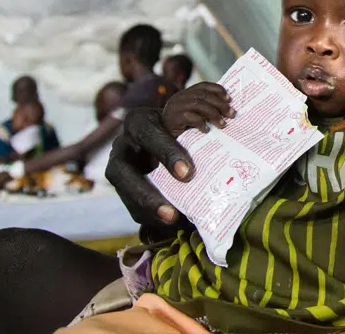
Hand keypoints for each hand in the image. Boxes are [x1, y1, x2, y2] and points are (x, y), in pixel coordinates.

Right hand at [103, 96, 222, 228]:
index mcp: (140, 122)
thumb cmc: (180, 126)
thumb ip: (194, 135)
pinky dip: (150, 216)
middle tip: (172, 214)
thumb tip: (225, 158)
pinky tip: (171, 223)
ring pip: (123, 193)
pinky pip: (131, 207)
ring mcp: (119, 167)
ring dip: (147, 211)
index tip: (187, 173)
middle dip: (145, 194)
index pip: (148, 133)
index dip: (166, 153)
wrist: (163, 132)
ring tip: (172, 223)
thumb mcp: (184, 123)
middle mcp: (123, 144)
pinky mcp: (123, 188)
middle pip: (121, 169)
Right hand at [159, 83, 233, 136]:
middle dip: (220, 104)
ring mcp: (175, 107)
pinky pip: (191, 117)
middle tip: (231, 114)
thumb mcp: (193, 114)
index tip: (229, 99)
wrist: (161, 136)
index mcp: (186, 93)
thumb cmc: (181, 126)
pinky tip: (207, 130)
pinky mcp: (173, 118)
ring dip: (214, 114)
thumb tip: (227, 109)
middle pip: (203, 95)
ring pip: (198, 104)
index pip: (204, 86)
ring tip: (222, 124)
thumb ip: (204, 108)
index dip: (218, 90)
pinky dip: (201, 123)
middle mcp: (180, 97)